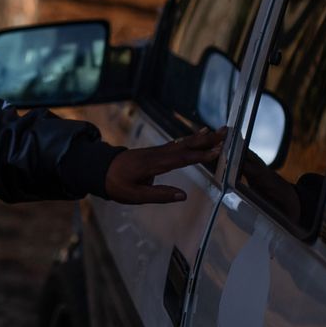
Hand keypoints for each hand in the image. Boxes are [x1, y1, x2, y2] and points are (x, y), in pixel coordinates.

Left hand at [102, 127, 226, 203]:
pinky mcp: (155, 151)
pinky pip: (176, 143)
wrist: (100, 169)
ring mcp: (157, 150)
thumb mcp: (135, 196)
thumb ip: (159, 195)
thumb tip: (183, 196)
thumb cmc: (116, 185)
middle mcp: (158, 154)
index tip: (218, 151)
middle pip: (186, 145)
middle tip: (225, 132)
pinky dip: (189, 138)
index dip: (201, 155)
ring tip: (216, 130)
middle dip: (206, 139)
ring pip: (182, 142)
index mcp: (154, 164)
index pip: (182, 159)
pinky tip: (197, 135)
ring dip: (200, 137)